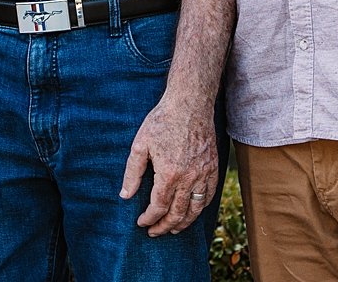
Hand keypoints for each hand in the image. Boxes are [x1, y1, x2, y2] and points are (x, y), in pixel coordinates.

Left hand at [119, 93, 218, 235]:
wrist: (189, 105)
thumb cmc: (162, 122)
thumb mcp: (140, 144)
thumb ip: (132, 172)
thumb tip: (125, 195)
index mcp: (169, 174)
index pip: (159, 207)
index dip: (149, 218)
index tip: (142, 223)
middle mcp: (189, 178)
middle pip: (178, 213)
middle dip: (165, 227)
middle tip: (155, 233)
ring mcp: (204, 174)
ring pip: (195, 209)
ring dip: (184, 223)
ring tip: (174, 230)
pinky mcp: (213, 168)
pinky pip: (208, 196)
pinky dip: (200, 208)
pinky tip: (192, 211)